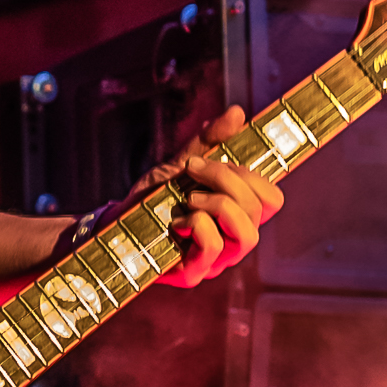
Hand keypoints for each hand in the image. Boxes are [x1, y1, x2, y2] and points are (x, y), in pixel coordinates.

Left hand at [145, 108, 279, 288]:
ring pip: (248, 235)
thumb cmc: (153, 197)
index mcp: (238, 214)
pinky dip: (199, 224)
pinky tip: (177, 220)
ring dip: (220, 204)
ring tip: (190, 197)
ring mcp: (217, 260)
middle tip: (193, 169)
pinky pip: (215, 247)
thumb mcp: (181, 163)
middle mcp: (233, 239)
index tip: (214, 159)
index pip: (272, 199)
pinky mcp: (194, 273)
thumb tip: (237, 113)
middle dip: (227, 179)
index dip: (252, 175)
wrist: (115, 221)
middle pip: (259, 209)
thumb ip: (209, 141)